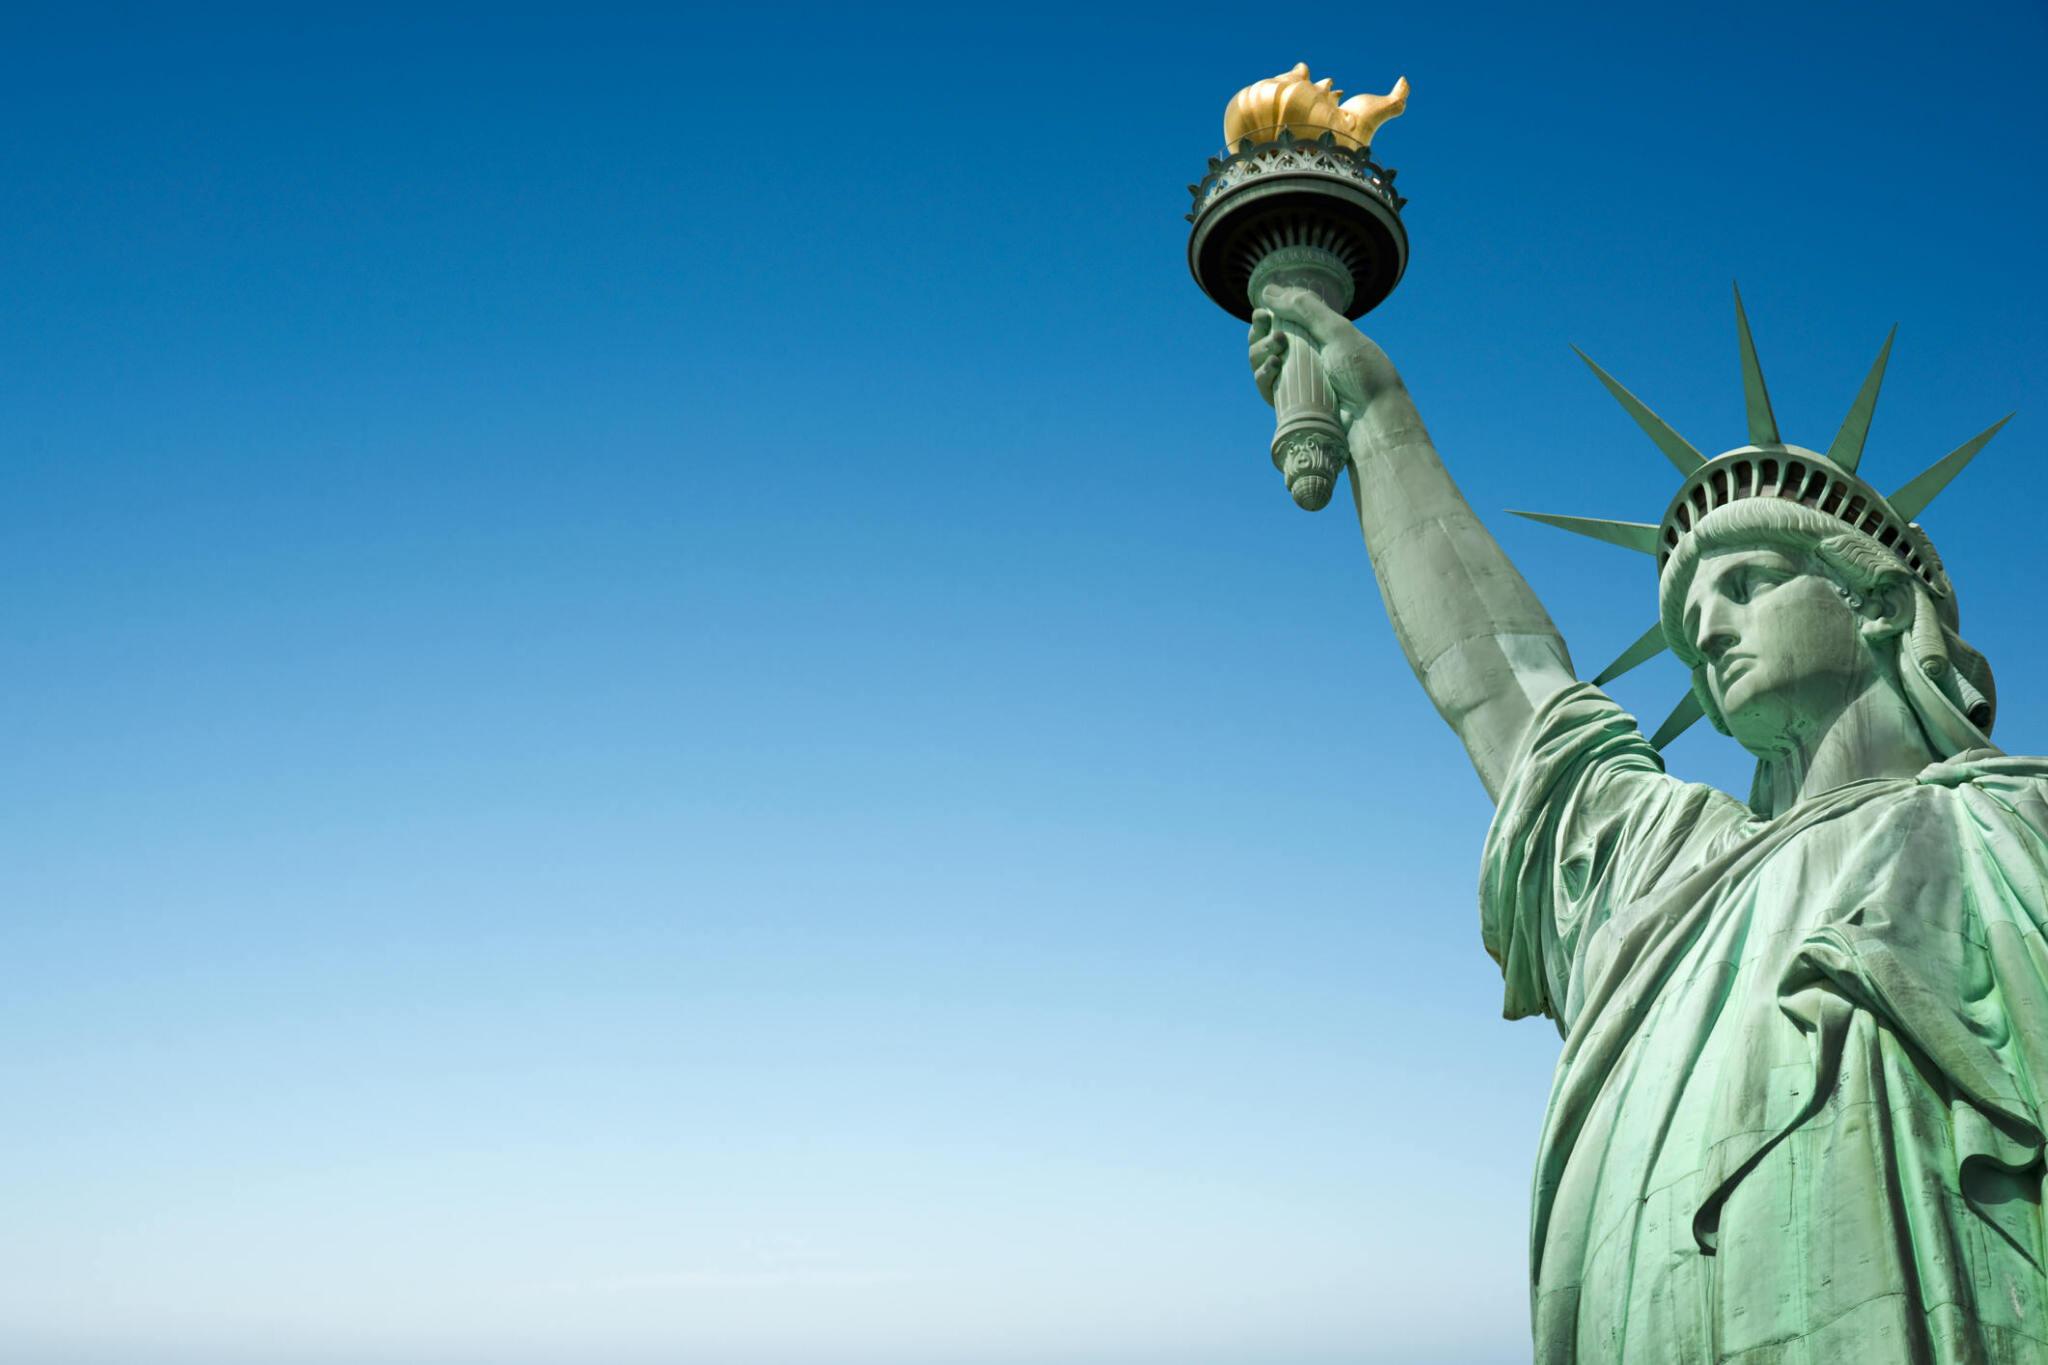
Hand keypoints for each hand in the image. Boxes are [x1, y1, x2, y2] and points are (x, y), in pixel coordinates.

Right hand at [1247, 285, 1391, 425]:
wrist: (1373, 419)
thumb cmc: (1362, 373)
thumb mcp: (1337, 332)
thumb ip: (1304, 308)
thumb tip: (1268, 291)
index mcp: (1320, 336)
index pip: (1284, 319)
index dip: (1270, 312)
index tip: (1264, 310)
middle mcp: (1305, 356)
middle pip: (1266, 338)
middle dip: (1260, 330)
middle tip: (1268, 325)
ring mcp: (1296, 380)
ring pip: (1260, 360)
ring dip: (1260, 349)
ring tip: (1276, 347)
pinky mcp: (1288, 404)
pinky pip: (1265, 385)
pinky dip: (1262, 373)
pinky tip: (1274, 366)